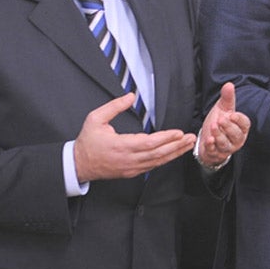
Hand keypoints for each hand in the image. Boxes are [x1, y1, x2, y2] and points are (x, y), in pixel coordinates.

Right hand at [74, 94, 194, 181]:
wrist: (78, 165)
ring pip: (157, 162)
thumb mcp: (95, 119)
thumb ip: (114, 106)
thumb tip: (130, 96)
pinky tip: (174, 153)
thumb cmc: (87, 142)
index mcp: (120, 146)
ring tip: (187, 144)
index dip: (165, 139)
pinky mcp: (132, 172)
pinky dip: (165, 159)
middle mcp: (128, 160)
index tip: (178, 132)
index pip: (148, 143)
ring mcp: (131, 168)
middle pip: (158, 154)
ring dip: (174, 153)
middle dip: (176, 146)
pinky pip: (152, 167)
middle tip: (190, 138)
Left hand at [197, 83, 249, 167]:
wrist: (208, 137)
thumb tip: (229, 85)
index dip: (239, 120)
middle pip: (236, 135)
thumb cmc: (219, 121)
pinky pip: (215, 151)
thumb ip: (227, 98)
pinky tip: (209, 140)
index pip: (244, 124)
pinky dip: (211, 146)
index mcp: (241, 127)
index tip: (232, 115)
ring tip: (213, 126)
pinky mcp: (216, 154)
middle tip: (221, 119)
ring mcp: (227, 148)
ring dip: (219, 135)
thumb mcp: (223, 108)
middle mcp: (236, 139)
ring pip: (225, 144)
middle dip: (228, 127)